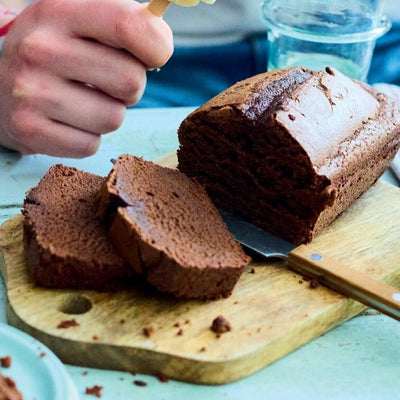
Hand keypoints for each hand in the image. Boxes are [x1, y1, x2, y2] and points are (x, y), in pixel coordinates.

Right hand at [0, 0, 172, 156]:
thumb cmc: (57, 53)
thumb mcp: (82, 22)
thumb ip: (125, 26)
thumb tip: (161, 47)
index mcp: (59, 11)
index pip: (129, 26)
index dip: (157, 47)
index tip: (154, 56)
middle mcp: (41, 49)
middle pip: (131, 81)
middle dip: (130, 87)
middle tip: (107, 82)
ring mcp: (31, 92)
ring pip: (114, 118)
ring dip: (109, 114)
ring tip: (83, 100)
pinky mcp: (29, 130)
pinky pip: (91, 145)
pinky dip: (88, 137)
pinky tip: (68, 120)